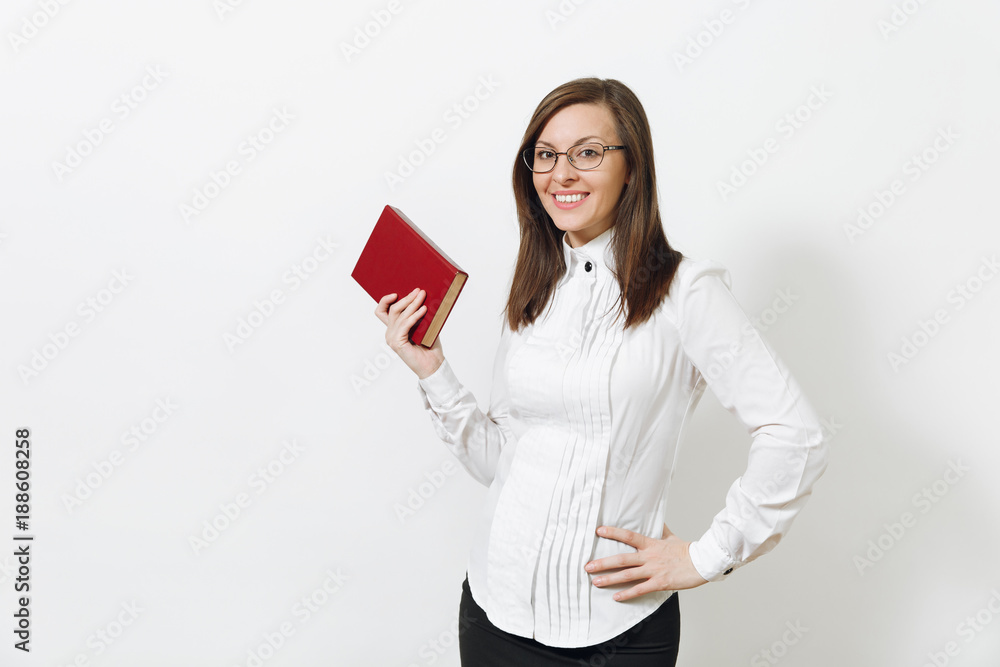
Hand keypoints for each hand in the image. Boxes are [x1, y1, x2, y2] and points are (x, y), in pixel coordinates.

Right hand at [375, 288, 444, 379]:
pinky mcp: (397, 343)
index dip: (385, 300)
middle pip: (393, 310)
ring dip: (412, 304)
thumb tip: (423, 296)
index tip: (397, 292)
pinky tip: (423, 310)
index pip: (381, 311)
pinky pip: (405, 325)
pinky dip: (414, 316)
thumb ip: (420, 314)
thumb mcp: (424, 326)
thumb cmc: (430, 346)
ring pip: (400, 315)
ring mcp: (392, 338)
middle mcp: (390, 333)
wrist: (433, 365)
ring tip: (423, 297)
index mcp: (393, 329)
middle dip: (406, 298)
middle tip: (418, 291)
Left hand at [584, 523, 708, 601]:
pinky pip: (640, 589)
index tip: (598, 531)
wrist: (702, 563)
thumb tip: (656, 519)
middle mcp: (649, 557)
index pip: (628, 535)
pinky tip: (616, 597)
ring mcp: (653, 570)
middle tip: (587, 566)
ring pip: (627, 575)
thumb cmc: (687, 550)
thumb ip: (661, 529)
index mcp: (651, 544)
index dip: (613, 532)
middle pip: (621, 559)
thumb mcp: (671, 537)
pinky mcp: (660, 583)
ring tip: (596, 582)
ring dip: (610, 579)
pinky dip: (627, 593)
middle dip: (603, 563)